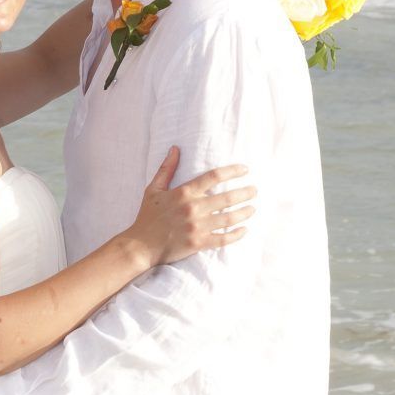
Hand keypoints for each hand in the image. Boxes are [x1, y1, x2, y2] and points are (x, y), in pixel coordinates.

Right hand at [129, 147, 255, 265]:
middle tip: (254, 190)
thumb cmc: (147, 217)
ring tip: (252, 208)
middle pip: (227, 198)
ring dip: (244, 212)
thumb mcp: (153, 190)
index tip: (245, 170)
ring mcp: (197, 227)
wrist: (140, 246)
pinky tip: (244, 230)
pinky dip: (236, 235)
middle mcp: (193, 209)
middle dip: (245, 193)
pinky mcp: (198, 243)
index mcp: (184, 193)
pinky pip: (223, 239)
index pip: (214, 177)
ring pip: (229, 219)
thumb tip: (175, 148)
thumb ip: (166, 169)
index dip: (232, 171)